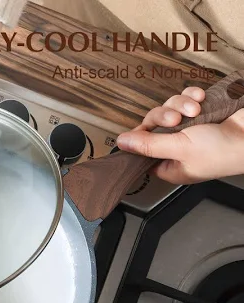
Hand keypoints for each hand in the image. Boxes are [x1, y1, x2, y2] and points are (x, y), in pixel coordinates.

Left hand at [116, 87, 243, 183]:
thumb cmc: (222, 150)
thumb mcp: (179, 147)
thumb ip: (148, 145)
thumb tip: (122, 143)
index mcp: (168, 165)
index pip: (141, 151)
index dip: (139, 138)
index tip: (144, 129)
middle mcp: (175, 148)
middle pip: (152, 125)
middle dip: (163, 116)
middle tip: (176, 119)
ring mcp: (187, 130)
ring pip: (168, 109)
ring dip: (179, 104)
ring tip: (195, 110)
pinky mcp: (199, 113)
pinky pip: (184, 99)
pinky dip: (191, 96)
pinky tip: (200, 99)